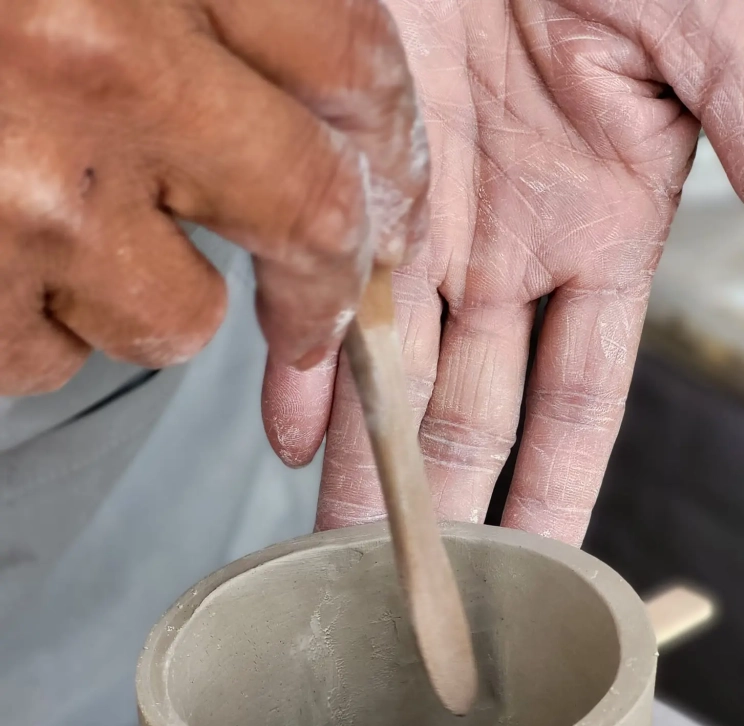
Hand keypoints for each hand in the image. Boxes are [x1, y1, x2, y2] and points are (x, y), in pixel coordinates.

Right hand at [0, 0, 427, 394]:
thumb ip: (197, 6)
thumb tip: (300, 85)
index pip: (347, 57)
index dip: (387, 141)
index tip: (392, 193)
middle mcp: (106, 67)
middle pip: (308, 213)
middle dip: (326, 281)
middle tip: (317, 312)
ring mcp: (43, 195)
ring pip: (182, 317)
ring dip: (155, 301)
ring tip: (74, 233)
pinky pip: (57, 359)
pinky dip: (44, 329)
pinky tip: (2, 261)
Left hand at [266, 0, 743, 544]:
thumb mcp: (719, 40)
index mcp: (598, 233)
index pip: (574, 406)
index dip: (552, 495)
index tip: (532, 572)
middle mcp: (505, 244)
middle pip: (469, 414)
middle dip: (443, 508)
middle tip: (414, 594)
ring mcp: (424, 213)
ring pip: (388, 371)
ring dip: (363, 462)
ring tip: (337, 549)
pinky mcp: (350, 168)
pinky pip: (318, 283)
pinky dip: (302, 357)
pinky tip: (292, 427)